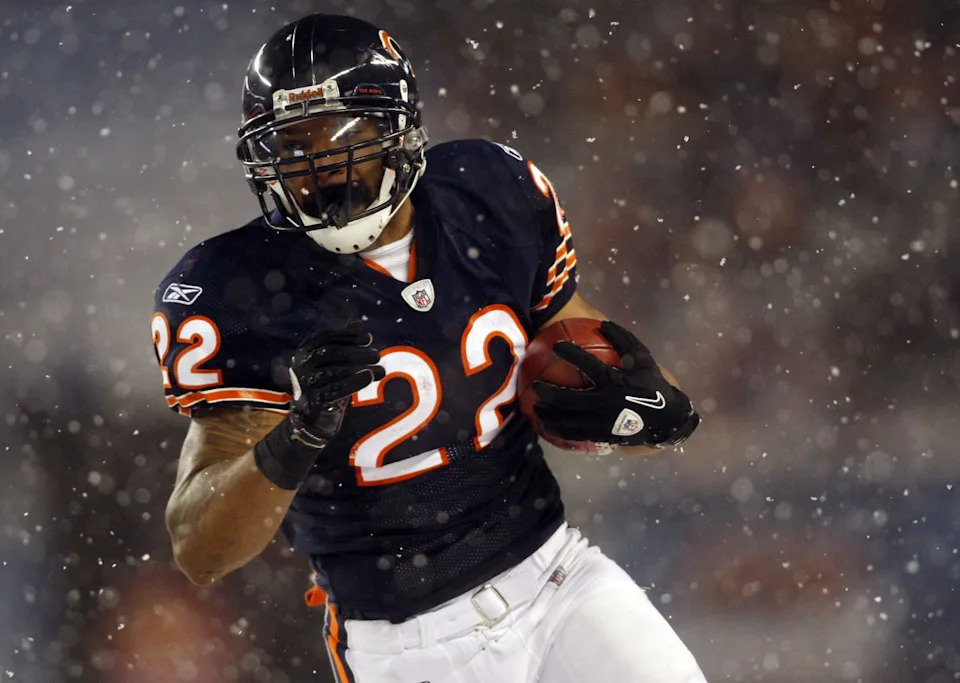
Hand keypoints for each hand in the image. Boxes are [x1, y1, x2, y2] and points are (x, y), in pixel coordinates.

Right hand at [287, 320, 385, 448]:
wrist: (311, 415)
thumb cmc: (325, 381)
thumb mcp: (333, 361)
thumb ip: (344, 341)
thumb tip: (357, 322)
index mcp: (305, 350)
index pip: (325, 336)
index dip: (348, 335)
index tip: (368, 338)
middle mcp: (302, 364)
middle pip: (331, 352)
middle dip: (357, 352)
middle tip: (377, 355)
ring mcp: (305, 383)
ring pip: (335, 371)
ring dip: (361, 367)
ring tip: (380, 369)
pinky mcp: (313, 400)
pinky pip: (336, 389)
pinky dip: (354, 382)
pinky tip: (368, 378)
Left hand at [532, 320, 698, 447]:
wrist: (666, 419)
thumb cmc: (652, 385)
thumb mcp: (643, 360)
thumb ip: (624, 341)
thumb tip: (604, 324)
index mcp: (615, 381)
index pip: (588, 365)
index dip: (571, 354)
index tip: (556, 345)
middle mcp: (605, 402)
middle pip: (570, 399)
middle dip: (549, 393)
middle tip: (536, 386)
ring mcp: (602, 422)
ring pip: (569, 420)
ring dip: (550, 414)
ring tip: (535, 408)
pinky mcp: (602, 436)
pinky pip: (576, 435)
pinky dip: (559, 431)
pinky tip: (548, 426)